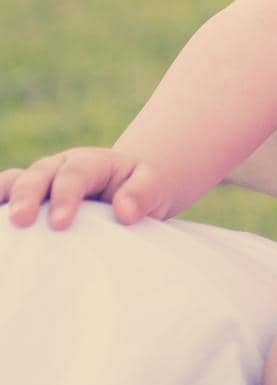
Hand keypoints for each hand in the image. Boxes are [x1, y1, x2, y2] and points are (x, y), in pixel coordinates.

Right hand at [0, 148, 169, 229]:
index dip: (66, 195)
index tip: (60, 223)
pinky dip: (0, 203)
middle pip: (40, 173)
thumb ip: (143, 194)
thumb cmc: (138, 190)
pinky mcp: (30, 198)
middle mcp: (61, 166)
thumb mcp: (153, 186)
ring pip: (16, 181)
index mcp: (92, 162)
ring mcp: (42, 181)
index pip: (76, 173)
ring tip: (2, 220)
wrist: (127, 190)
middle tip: (21, 220)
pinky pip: (8, 195)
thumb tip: (125, 211)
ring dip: (7, 196)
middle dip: (28, 195)